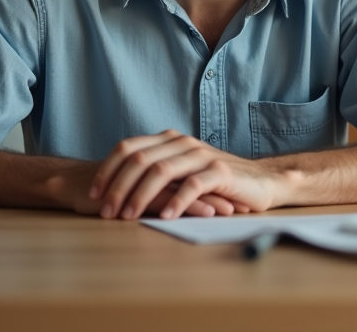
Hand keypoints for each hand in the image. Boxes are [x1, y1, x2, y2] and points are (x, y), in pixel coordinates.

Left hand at [86, 130, 279, 219]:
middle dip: (118, 187)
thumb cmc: (217, 182)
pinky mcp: (219, 172)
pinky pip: (192, 186)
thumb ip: (158, 172)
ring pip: (161, 171)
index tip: (94, 193)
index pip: (128, 147)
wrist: (261, 182)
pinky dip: (176, 202)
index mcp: (170, 140)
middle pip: (140, 159)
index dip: (108, 169)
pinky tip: (166, 217)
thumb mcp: (182, 172)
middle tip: (106, 211)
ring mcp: (201, 156)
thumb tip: (117, 189)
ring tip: (128, 216)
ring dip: (140, 196)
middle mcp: (183, 143)